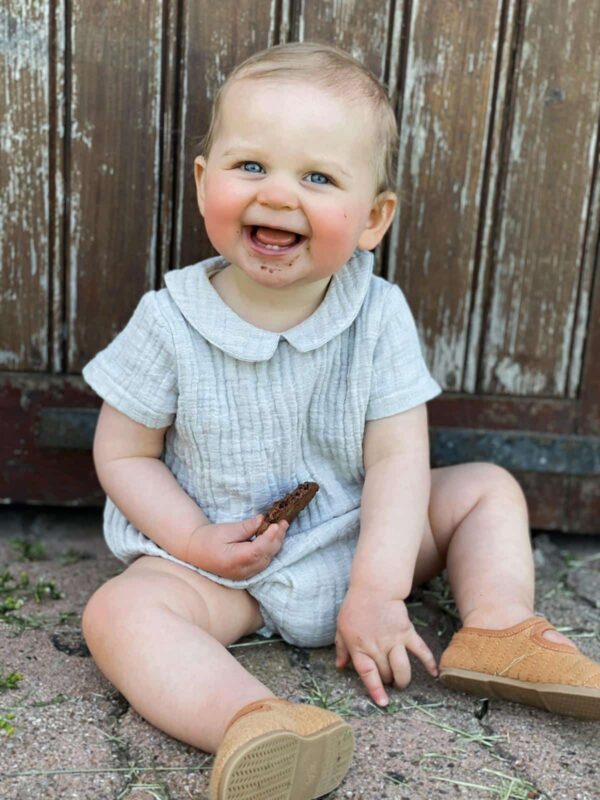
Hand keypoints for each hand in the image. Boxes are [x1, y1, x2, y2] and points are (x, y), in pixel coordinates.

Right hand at [185, 515, 288, 579]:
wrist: (196, 551)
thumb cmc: (209, 538)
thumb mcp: (226, 530)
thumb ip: (246, 527)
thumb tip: (262, 520)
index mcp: (233, 560)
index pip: (258, 550)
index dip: (270, 537)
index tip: (277, 524)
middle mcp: (241, 571)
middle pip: (265, 556)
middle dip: (276, 539)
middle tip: (283, 523)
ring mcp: (244, 575)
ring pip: (267, 561)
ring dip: (276, 545)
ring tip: (281, 528)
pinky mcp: (246, 573)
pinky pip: (263, 563)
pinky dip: (270, 551)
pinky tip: (274, 538)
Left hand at [335, 587, 437, 705]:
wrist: (374, 588)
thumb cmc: (355, 607)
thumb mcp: (342, 627)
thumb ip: (341, 648)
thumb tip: (340, 666)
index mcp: (359, 647)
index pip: (368, 674)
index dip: (376, 690)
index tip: (383, 703)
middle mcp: (377, 647)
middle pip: (386, 674)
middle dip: (387, 681)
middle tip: (386, 679)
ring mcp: (394, 640)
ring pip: (402, 668)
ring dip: (403, 679)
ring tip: (401, 682)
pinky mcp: (407, 632)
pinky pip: (420, 650)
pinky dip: (429, 662)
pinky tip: (435, 673)